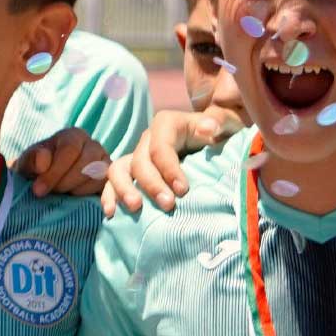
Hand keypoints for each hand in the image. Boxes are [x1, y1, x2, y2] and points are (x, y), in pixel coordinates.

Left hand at [15, 126, 109, 197]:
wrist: (45, 182)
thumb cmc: (36, 169)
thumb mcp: (27, 163)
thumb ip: (31, 160)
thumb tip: (42, 163)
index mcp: (73, 135)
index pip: (70, 149)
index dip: (54, 171)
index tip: (38, 190)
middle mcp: (93, 146)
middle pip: (87, 162)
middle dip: (65, 182)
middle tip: (51, 193)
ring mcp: (105, 163)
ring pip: (98, 176)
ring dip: (77, 190)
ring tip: (62, 195)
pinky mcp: (109, 181)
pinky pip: (108, 189)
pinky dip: (99, 197)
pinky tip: (85, 204)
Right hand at [102, 108, 242, 217]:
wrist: (215, 144)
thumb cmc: (222, 135)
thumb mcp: (226, 124)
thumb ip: (219, 122)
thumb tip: (207, 129)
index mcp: (167, 124)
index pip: (161, 146)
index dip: (169, 168)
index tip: (183, 190)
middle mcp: (147, 139)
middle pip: (140, 161)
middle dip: (151, 184)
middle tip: (167, 205)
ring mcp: (137, 156)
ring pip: (119, 169)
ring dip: (124, 189)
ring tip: (136, 208)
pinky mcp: (132, 172)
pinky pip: (113, 182)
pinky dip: (109, 196)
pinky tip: (111, 213)